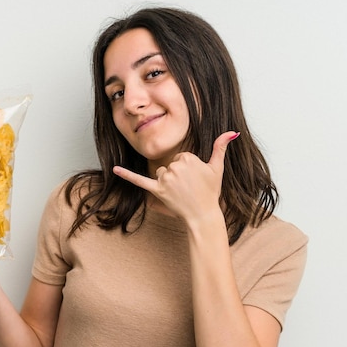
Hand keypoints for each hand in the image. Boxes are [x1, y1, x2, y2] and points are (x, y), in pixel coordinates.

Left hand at [113, 131, 238, 221]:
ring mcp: (166, 179)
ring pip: (161, 172)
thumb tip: (231, 132)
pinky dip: (126, 175)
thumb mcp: (217, 168)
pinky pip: (139, 180)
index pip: (181, 157)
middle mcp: (176, 166)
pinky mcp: (157, 190)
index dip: (188, 168)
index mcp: (188, 157)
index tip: (195, 178)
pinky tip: (115, 169)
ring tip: (180, 192)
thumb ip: (221, 148)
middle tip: (189, 187)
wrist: (203, 215)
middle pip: (171, 164)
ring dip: (168, 181)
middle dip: (178, 175)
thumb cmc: (210, 192)